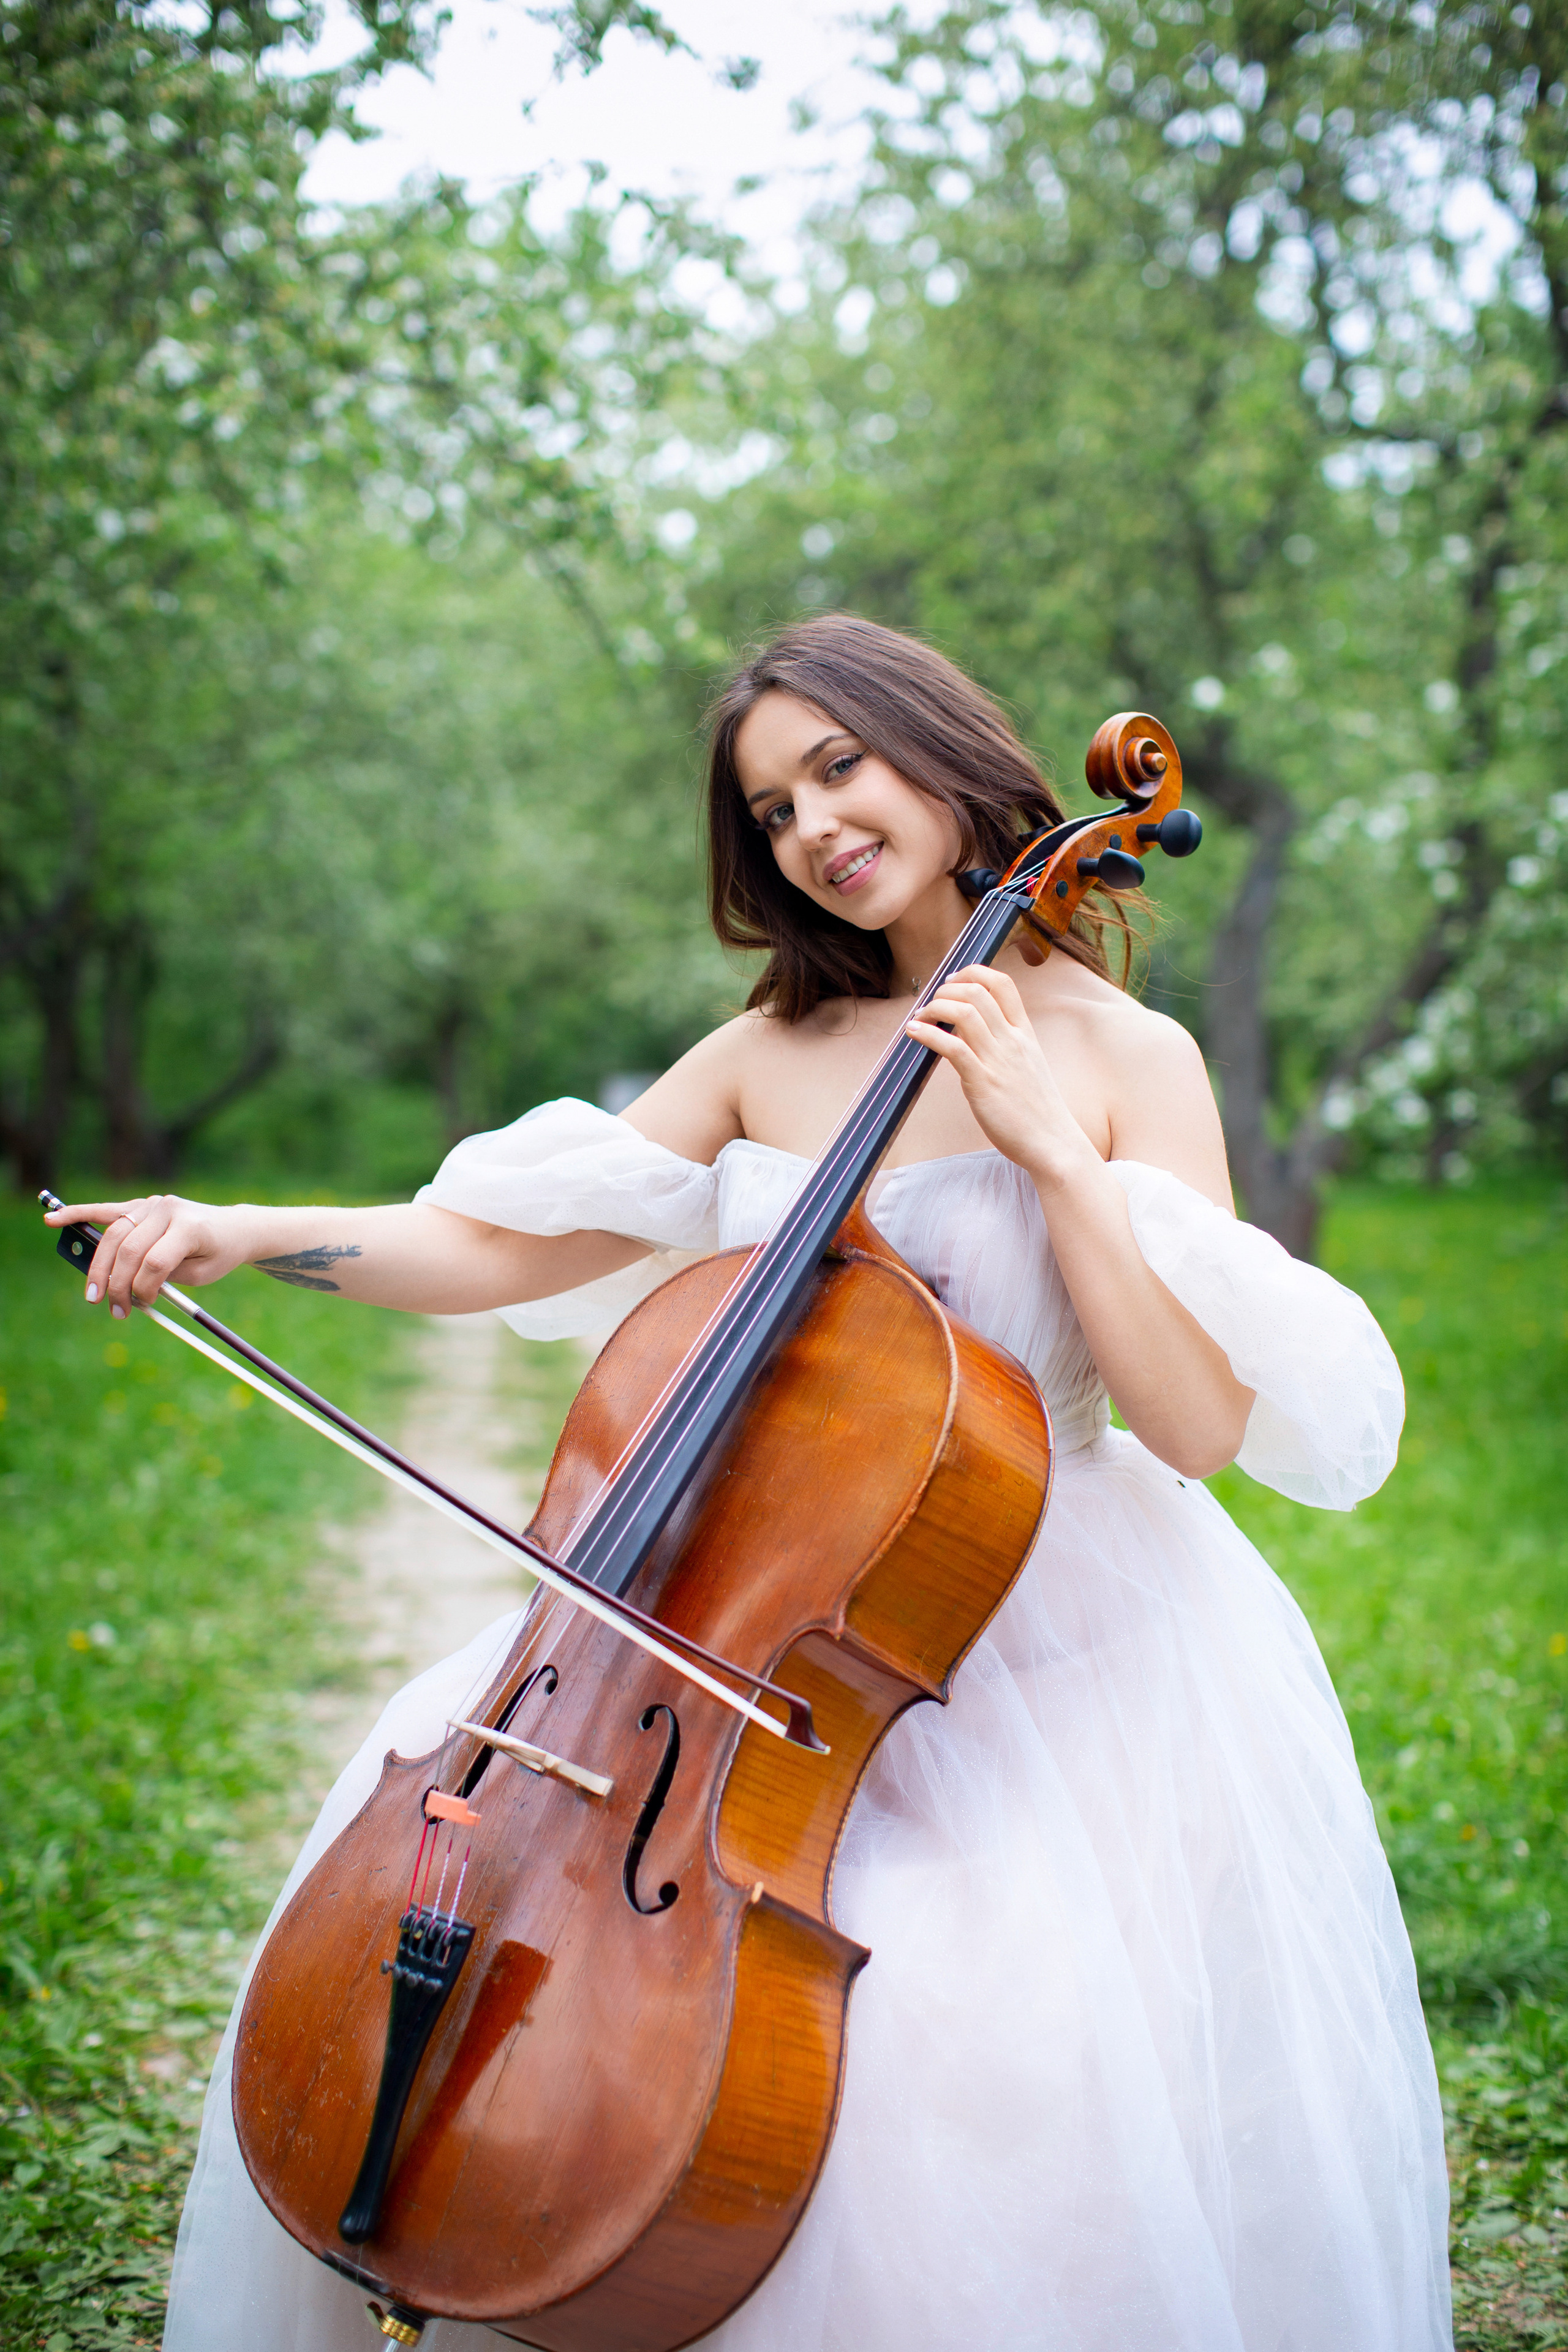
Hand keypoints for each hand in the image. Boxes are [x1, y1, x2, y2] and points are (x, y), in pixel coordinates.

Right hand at [43, 1195, 251, 1315]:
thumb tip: (126, 1287)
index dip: (145, 1288)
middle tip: (114, 1309)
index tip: (145, 1305)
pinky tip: (53, 1219)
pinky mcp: (141, 1205)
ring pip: (114, 1235)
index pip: (156, 1261)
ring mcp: (152, 1204)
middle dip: (117, 1284)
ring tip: (93, 1294)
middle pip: (130, 1249)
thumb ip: (165, 1278)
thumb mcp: (202, 1274)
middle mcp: (168, 1210)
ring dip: (99, 1267)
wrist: (234, 1227)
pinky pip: (105, 1210)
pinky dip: (78, 1214)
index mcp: (189, 1227)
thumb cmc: (218, 1253)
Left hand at [905, 966, 1096, 1188]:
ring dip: (934, 1007)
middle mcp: (1013, 1041)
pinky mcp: (983, 1084)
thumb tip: (970, 1033)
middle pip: (978, 992)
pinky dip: (928, 1034)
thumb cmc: (1037, 1110)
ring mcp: (999, 1061)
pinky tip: (913, 1032)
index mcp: (1025, 1033)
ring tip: (920, 1017)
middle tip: (931, 1001)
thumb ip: (1004, 1046)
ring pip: (965, 1013)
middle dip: (947, 989)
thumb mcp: (1027, 1066)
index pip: (1003, 984)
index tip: (953, 980)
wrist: (1053, 1143)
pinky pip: (953, 1048)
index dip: (974, 973)